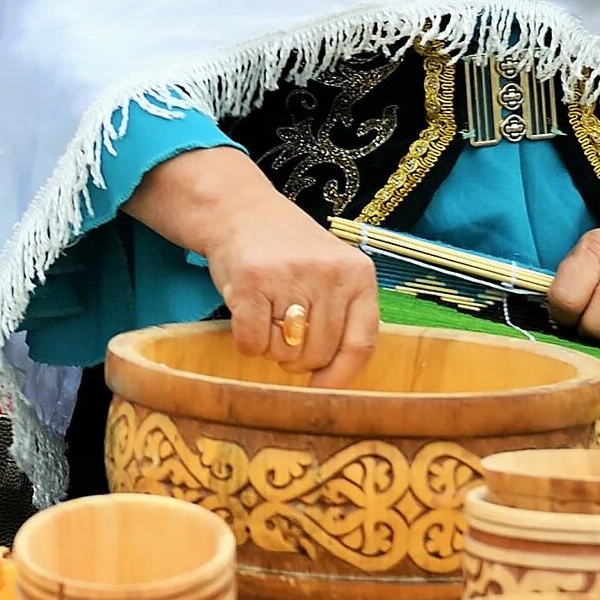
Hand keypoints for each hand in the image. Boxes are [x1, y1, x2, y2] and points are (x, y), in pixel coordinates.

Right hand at [200, 198, 380, 386]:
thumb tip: (333, 385)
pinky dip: (247, 341)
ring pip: (285, 353)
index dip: (341, 376)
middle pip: (318, 354)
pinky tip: (247, 314)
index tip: (322, 390)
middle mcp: (329, 274)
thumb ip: (342, 317)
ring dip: (271, 348)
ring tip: (267, 314)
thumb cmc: (287, 252)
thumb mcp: (331, 273)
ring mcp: (289, 276)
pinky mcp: (251, 282)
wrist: (238, 209)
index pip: (361, 344)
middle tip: (283, 331)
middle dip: (296, 357)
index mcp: (359, 274)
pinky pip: (253, 343)